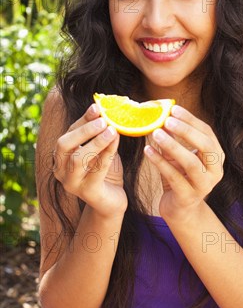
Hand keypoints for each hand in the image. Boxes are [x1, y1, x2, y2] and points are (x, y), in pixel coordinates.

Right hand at [53, 103, 126, 217]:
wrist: (110, 201)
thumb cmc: (104, 172)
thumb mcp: (99, 149)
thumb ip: (97, 132)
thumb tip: (101, 107)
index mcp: (60, 157)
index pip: (67, 134)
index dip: (82, 120)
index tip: (96, 108)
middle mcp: (60, 170)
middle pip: (64, 145)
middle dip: (84, 130)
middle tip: (103, 120)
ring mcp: (71, 183)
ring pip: (79, 159)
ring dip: (96, 142)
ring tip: (112, 130)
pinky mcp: (88, 192)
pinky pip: (97, 170)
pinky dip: (107, 154)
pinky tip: (117, 143)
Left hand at [143, 105, 224, 220]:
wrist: (180, 209)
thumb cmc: (179, 177)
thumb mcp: (177, 155)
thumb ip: (172, 138)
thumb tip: (160, 116)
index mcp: (216, 156)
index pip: (207, 133)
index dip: (190, 120)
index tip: (173, 109)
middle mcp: (215, 171)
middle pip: (205, 146)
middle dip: (186, 131)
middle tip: (167, 120)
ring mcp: (204, 185)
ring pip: (191, 163)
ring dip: (173, 146)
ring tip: (155, 133)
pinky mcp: (189, 197)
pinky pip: (174, 177)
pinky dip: (160, 162)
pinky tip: (147, 151)